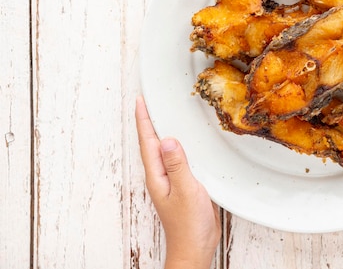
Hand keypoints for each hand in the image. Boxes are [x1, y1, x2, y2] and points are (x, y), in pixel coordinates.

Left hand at [135, 96, 220, 268]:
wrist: (195, 248)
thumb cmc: (189, 225)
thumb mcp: (186, 190)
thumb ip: (178, 165)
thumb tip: (169, 139)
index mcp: (157, 175)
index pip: (149, 141)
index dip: (144, 120)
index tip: (140, 101)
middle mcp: (161, 176)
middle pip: (153, 143)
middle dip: (149, 122)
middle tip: (147, 102)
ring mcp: (171, 181)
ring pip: (165, 151)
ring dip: (163, 132)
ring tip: (162, 115)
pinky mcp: (183, 185)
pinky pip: (177, 159)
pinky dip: (180, 146)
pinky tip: (186, 144)